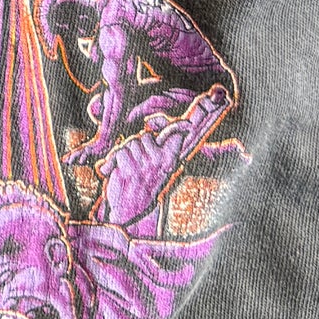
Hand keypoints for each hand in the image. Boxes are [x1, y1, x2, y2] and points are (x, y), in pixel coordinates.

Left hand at [95, 86, 232, 226]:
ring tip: (127, 172)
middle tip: (136, 166)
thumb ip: (160, 151)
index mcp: (171, 160)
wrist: (127, 213)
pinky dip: (114, 162)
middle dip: (135, 147)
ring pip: (130, 144)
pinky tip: (118, 175)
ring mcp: (148, 166)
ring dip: (123, 156)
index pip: (179, 135)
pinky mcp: (132, 170)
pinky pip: (120, 152)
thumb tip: (174, 131)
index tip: (205, 105)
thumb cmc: (140, 187)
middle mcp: (163, 162)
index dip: (188, 120)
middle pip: (144, 137)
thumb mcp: (154, 169)